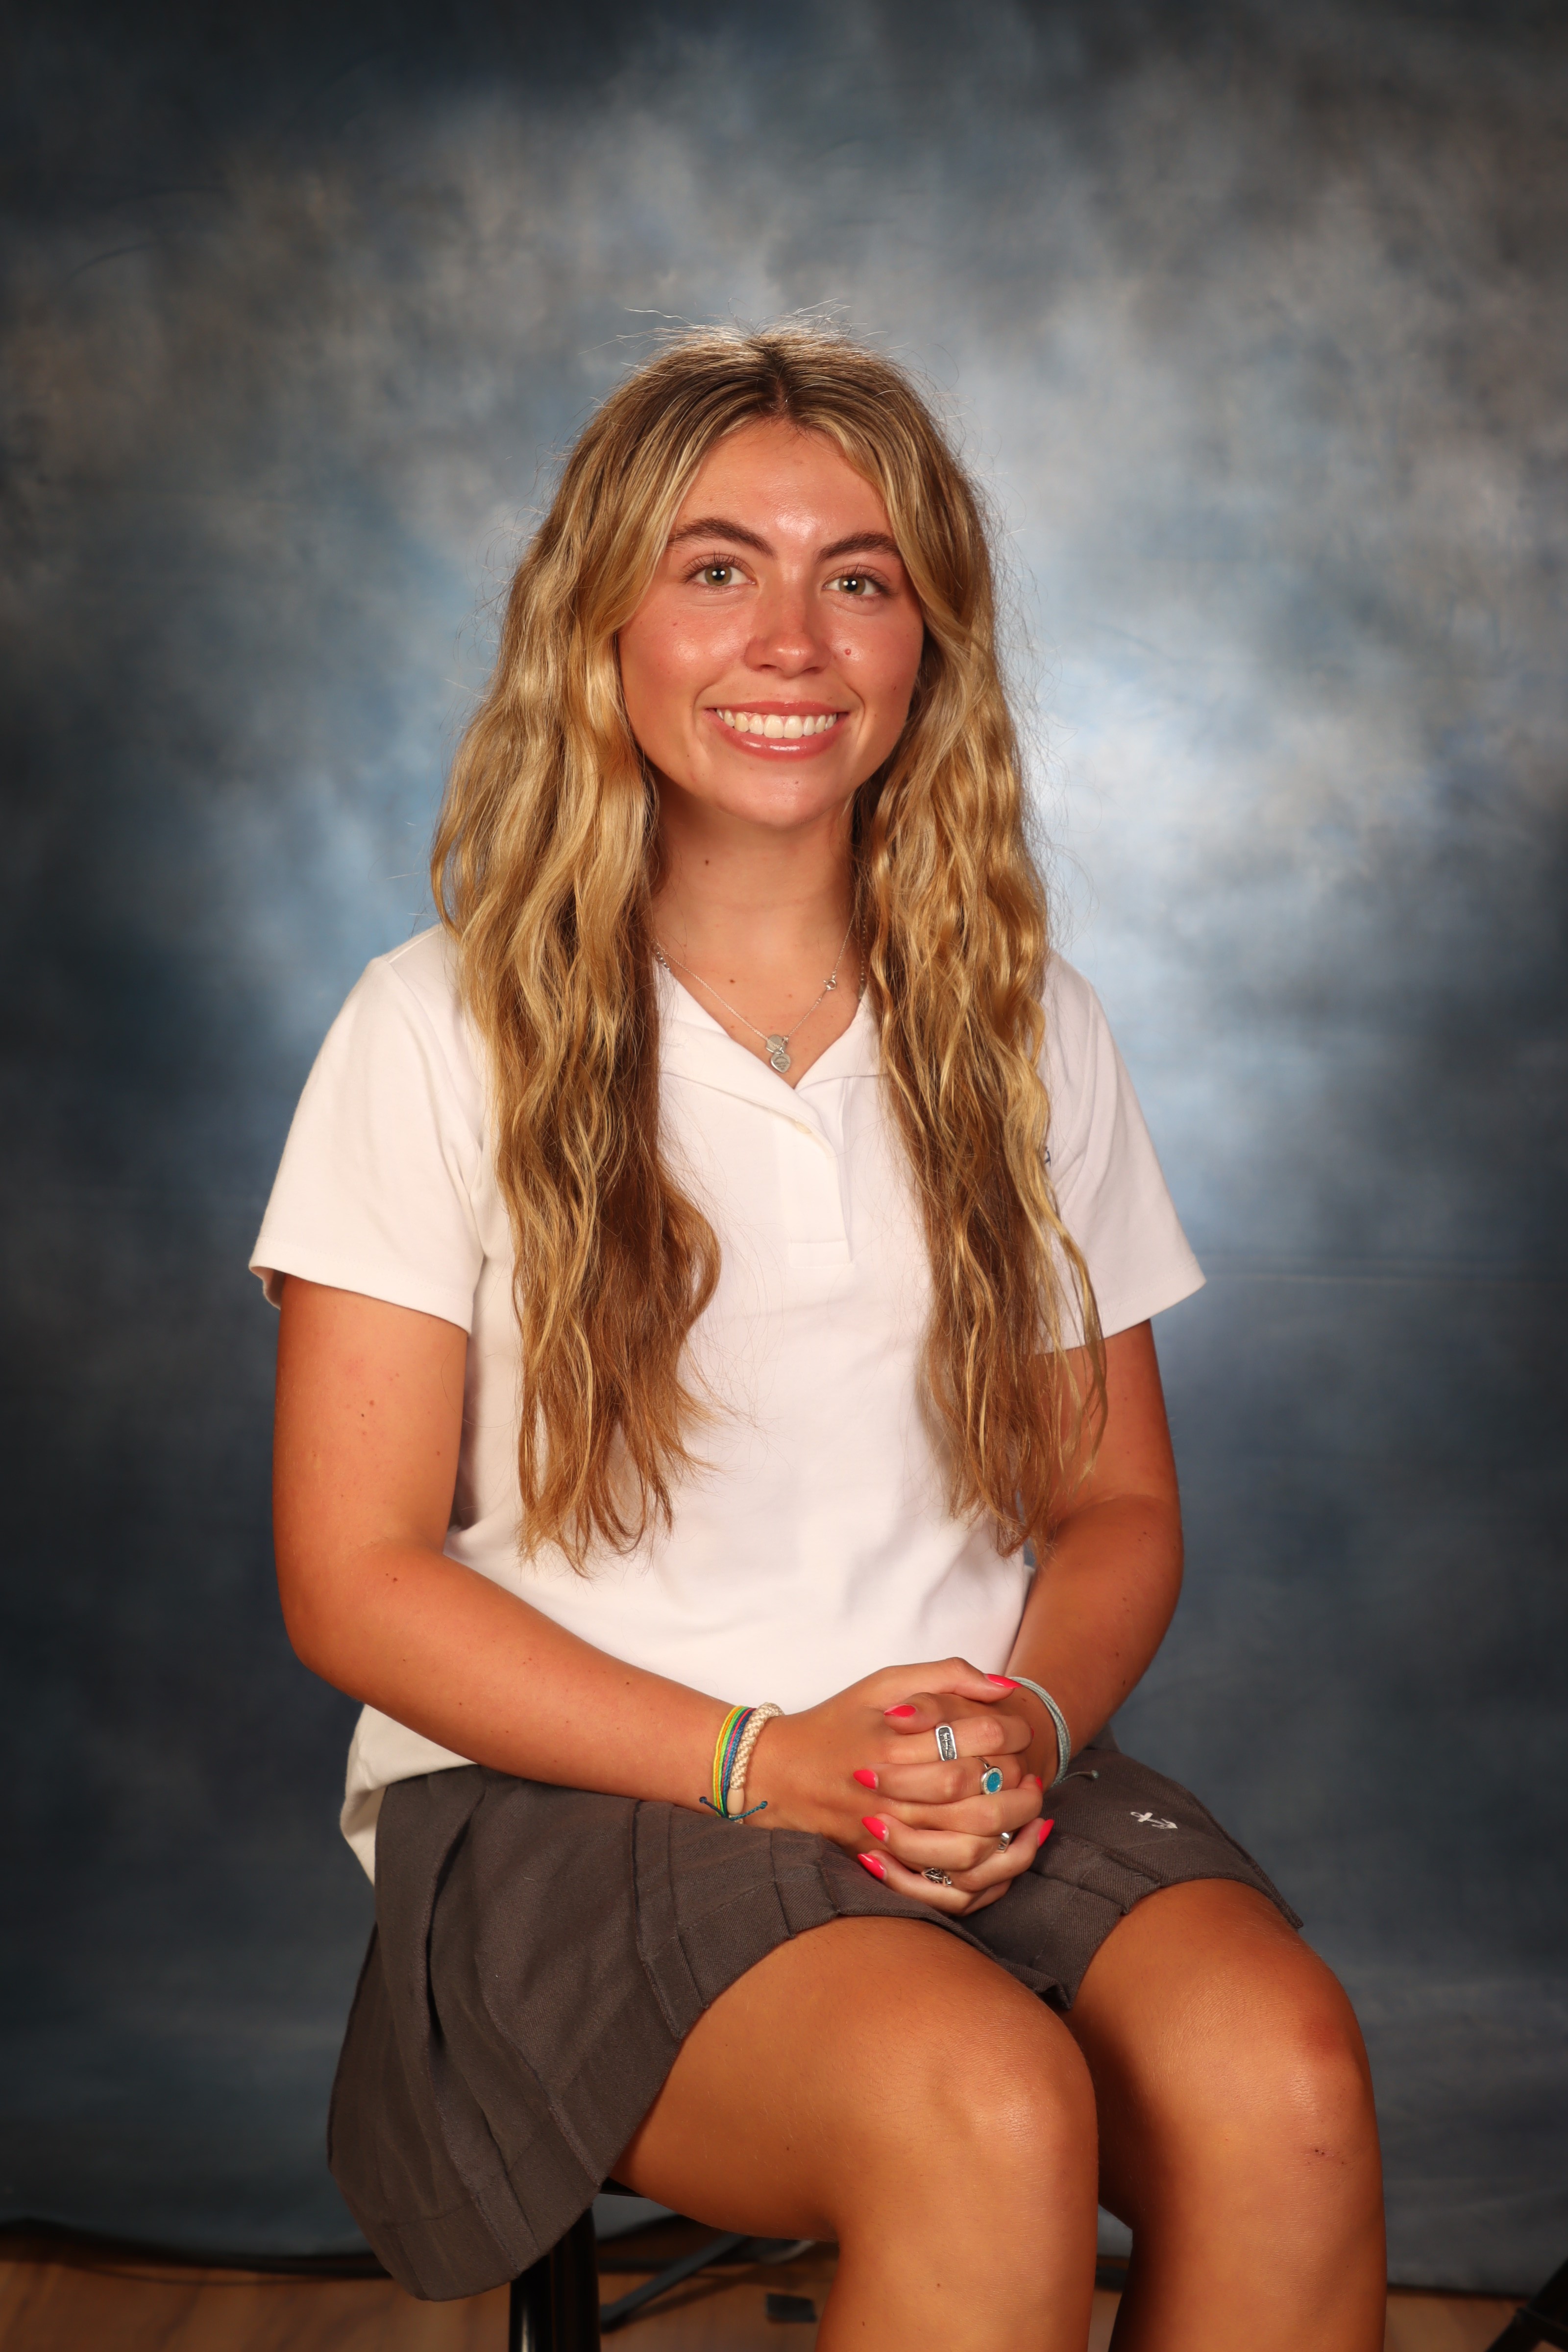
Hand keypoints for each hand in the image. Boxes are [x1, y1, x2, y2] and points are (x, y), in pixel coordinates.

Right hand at [741, 1660, 1046, 1918]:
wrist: (777, 1772)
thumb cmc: (837, 1721)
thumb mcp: (882, 1683)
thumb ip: (943, 1676)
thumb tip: (1002, 1685)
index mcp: (891, 1743)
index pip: (972, 1739)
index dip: (1010, 1732)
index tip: (1022, 1729)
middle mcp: (887, 1792)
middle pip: (974, 1798)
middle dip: (1018, 1789)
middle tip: (1035, 1778)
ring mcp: (884, 1835)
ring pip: (964, 1848)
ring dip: (1008, 1834)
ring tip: (1027, 1817)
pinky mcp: (881, 1864)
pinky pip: (940, 1887)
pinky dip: (978, 1878)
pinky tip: (1000, 1856)